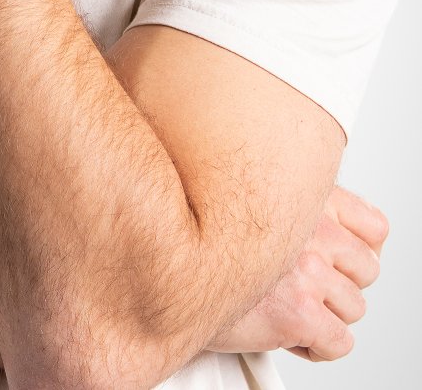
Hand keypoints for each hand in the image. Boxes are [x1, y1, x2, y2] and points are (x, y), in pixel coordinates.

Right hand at [208, 185, 388, 360]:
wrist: (170, 266)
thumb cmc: (202, 235)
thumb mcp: (249, 198)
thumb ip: (290, 205)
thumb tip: (319, 227)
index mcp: (306, 198)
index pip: (374, 227)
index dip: (360, 250)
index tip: (339, 261)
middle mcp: (311, 229)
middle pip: (367, 270)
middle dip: (342, 284)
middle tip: (308, 288)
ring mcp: (308, 270)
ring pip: (355, 307)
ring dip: (328, 315)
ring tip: (292, 308)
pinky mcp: (299, 312)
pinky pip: (339, 342)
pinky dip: (318, 347)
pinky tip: (289, 333)